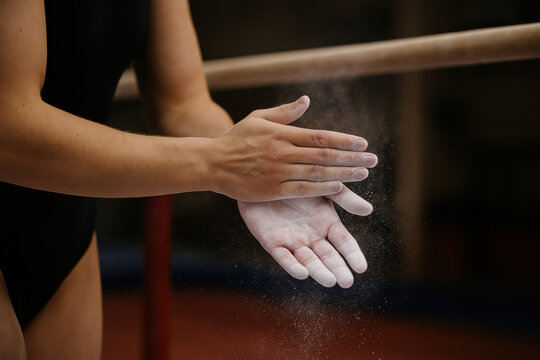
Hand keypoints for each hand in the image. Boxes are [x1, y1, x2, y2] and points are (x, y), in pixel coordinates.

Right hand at [206, 96, 377, 201]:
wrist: (211, 163)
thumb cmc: (236, 139)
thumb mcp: (258, 118)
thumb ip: (284, 113)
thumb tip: (307, 100)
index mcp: (281, 133)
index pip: (320, 136)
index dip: (344, 140)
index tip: (363, 144)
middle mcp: (282, 151)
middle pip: (324, 154)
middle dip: (351, 158)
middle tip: (373, 161)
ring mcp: (277, 171)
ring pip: (317, 172)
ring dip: (342, 173)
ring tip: (362, 174)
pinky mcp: (271, 190)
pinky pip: (301, 189)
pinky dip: (321, 188)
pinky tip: (338, 188)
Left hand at [238, 186, 371, 287]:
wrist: (261, 173)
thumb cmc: (295, 178)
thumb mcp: (323, 184)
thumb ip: (343, 197)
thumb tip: (368, 210)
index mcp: (327, 223)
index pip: (344, 243)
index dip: (353, 255)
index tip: (362, 268)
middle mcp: (312, 236)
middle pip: (328, 256)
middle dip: (337, 269)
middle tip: (347, 282)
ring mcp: (292, 240)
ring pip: (307, 260)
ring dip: (318, 271)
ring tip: (329, 281)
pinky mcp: (272, 242)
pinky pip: (283, 257)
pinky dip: (292, 266)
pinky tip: (302, 273)